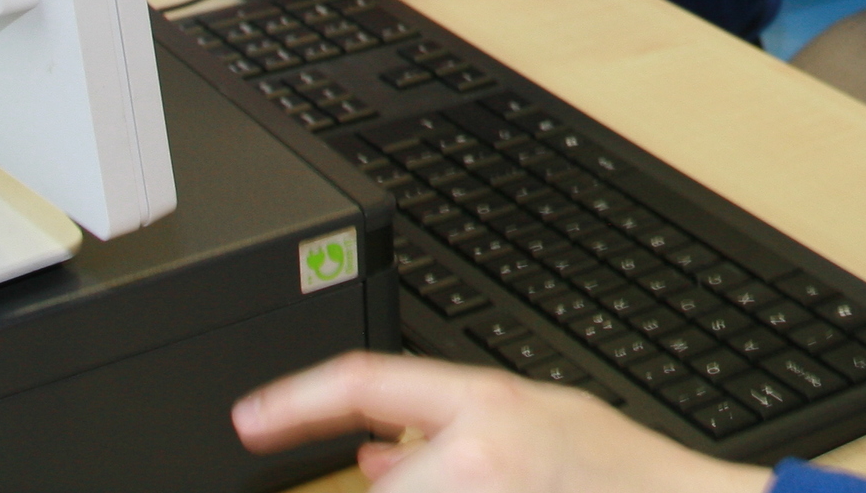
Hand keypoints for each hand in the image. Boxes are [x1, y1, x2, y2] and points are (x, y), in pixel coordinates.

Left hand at [234, 350, 760, 492]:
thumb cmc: (619, 473)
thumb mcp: (535, 421)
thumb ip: (449, 431)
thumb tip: (372, 460)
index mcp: (486, 407)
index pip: (364, 383)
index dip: (295, 399)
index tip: (246, 420)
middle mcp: (476, 457)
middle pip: (385, 483)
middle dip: (394, 485)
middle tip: (404, 477)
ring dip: (417, 491)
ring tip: (482, 476)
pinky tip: (455, 489)